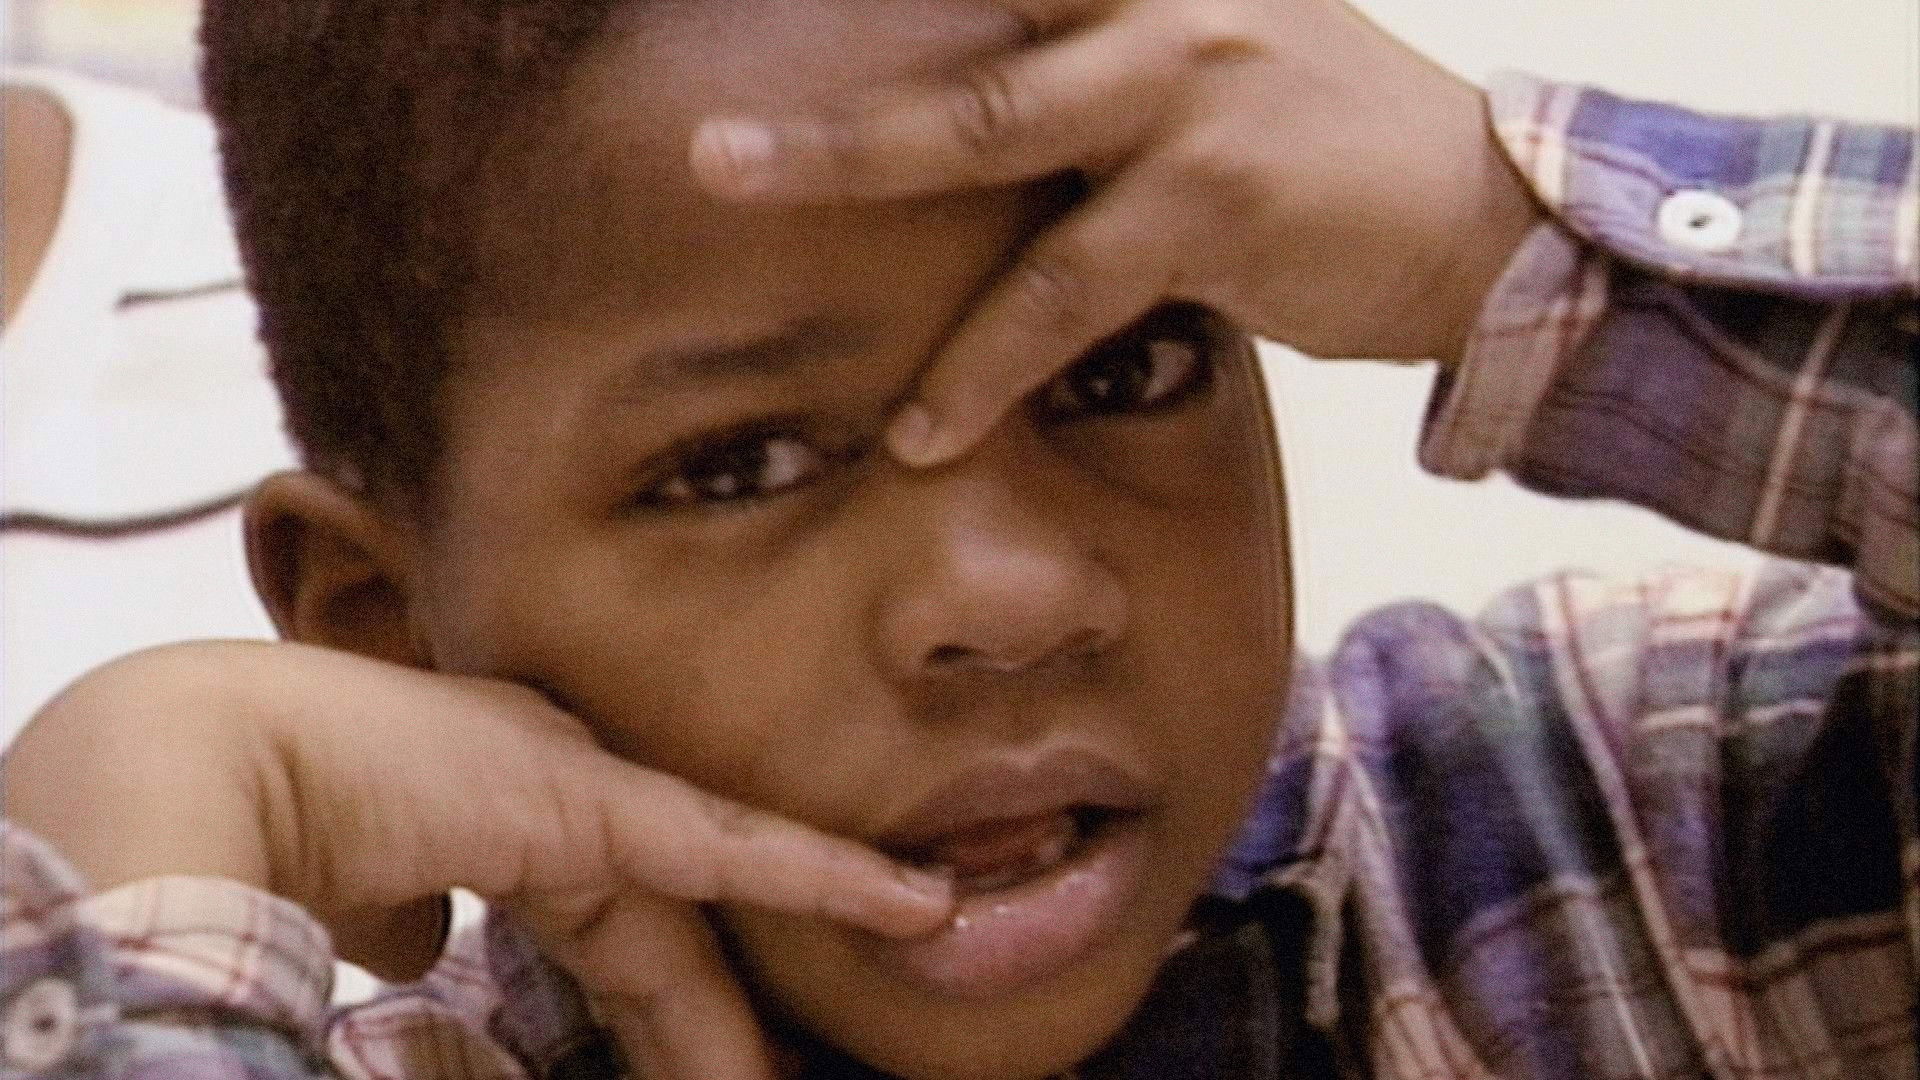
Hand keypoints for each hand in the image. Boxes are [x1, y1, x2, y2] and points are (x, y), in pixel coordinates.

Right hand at [4, 641, 951, 1079]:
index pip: (615, 942)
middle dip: (710, 1034)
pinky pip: (736, 850)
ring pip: (701, 924)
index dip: (665, 1012)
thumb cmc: (269, 829)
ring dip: (748, 1011)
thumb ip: (415, 912)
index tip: (708, 1064)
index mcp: (510, 825)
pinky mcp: (595, 801)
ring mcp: (584, 790)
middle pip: (664, 950)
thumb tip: (417, 938)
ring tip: (826, 1047)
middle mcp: (563, 798)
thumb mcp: (368, 890)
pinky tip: (915, 903)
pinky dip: (827, 877)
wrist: (209, 761)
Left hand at [688, 0, 1541, 464]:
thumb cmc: (1329, 145)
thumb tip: (972, 104)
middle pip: (962, 1)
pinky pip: (1060, 291)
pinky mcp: (1210, 201)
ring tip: (725, 176)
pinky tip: (921, 425)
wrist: (1487, 218)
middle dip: (833, 31)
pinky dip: (981, 364)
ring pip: (980, 122)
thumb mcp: (1220, 56)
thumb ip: (1099, 57)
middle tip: (706, 60)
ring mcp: (1186, 89)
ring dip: (841, 156)